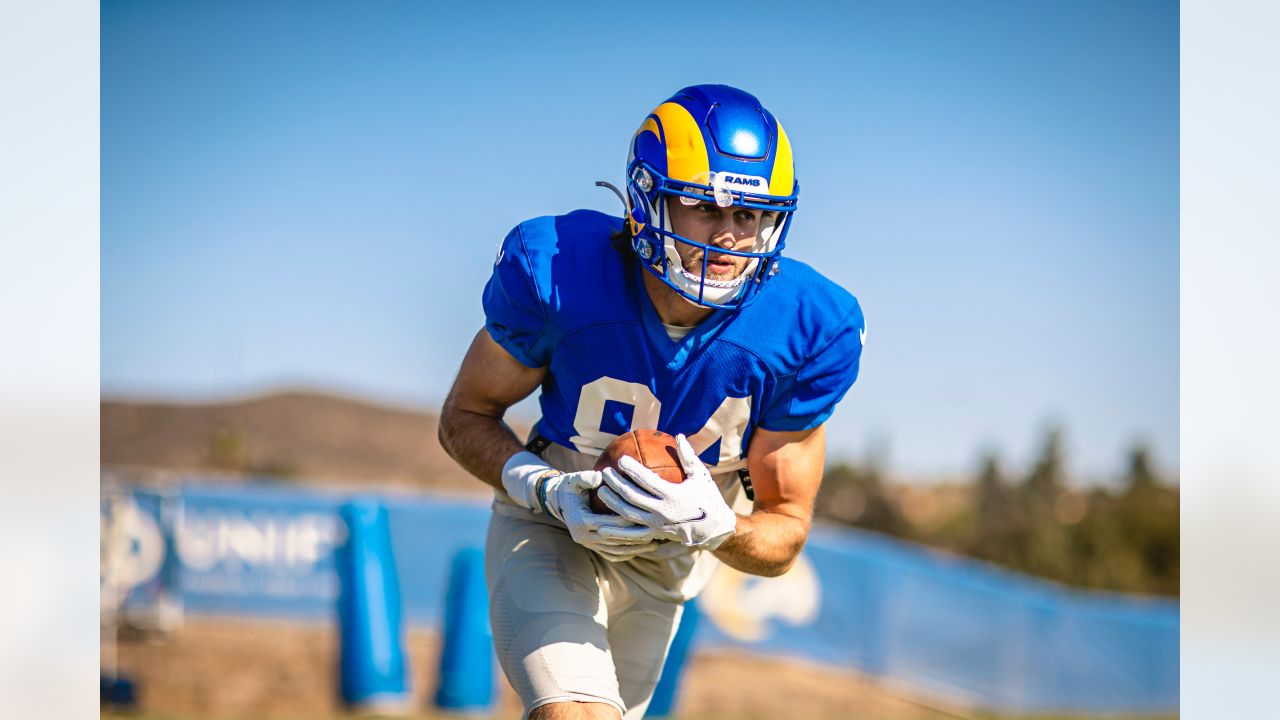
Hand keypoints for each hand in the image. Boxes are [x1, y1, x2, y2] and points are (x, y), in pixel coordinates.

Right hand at [540, 470, 666, 561]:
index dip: (627, 520)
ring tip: (656, 543)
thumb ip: (585, 478)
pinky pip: (612, 555)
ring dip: (636, 548)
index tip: (645, 516)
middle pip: (615, 540)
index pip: (609, 523)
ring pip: (616, 551)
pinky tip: (643, 549)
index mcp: (581, 521)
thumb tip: (599, 477)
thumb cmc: (570, 487)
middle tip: (656, 533)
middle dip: (636, 537)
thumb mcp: (574, 480)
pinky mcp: (592, 548)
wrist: (557, 501)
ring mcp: (588, 544)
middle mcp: (584, 537)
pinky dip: (627, 553)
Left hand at [596, 434, 737, 549]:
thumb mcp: (701, 475)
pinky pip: (632, 533)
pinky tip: (603, 524)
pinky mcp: (655, 534)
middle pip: (632, 496)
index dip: (632, 469)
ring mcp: (657, 525)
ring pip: (628, 514)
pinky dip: (617, 529)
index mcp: (673, 495)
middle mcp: (662, 511)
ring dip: (612, 503)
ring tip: (601, 491)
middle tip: (605, 472)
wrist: (714, 528)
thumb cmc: (707, 497)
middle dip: (616, 484)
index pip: (646, 480)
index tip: (621, 459)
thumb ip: (688, 456)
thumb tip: (679, 436)